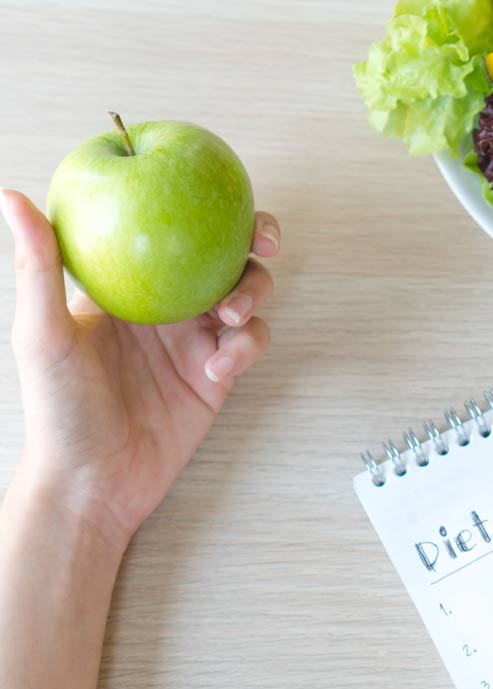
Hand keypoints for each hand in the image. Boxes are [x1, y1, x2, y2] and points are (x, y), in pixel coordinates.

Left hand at [0, 189, 276, 551]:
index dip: (206, 210)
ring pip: (248, 297)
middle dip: (252, 247)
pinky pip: (250, 345)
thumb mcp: (43, 335)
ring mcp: (196, 340)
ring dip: (253, 295)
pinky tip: (217, 369)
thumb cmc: (59, 410)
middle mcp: (168, 307)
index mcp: (131, 287)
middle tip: (261, 247)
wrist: (94, 482)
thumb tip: (12, 195)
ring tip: (231, 317)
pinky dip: (246, 349)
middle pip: (224, 258)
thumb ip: (38, 267)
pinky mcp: (219, 374)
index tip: (225, 200)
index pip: (172, 234)